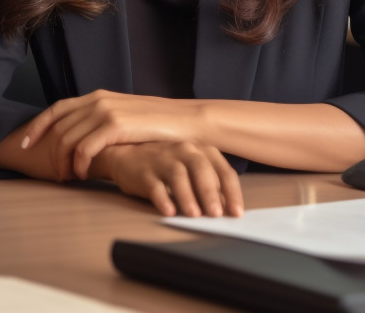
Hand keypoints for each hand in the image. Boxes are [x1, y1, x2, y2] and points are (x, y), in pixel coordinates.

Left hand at [22, 90, 203, 179]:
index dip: (38, 126)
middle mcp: (97, 100)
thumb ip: (102, 120)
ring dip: (64, 162)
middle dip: (51, 153)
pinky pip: (85, 148)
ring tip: (69, 177)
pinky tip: (84, 174)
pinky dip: (80, 163)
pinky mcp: (115, 125)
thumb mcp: (124, 116)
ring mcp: (105, 111)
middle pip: (58, 128)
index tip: (26, 143)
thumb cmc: (156, 124)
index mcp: (97, 96)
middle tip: (55, 173)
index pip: (56, 109)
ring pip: (68, 139)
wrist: (184, 121)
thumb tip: (82, 137)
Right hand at [97, 142, 242, 217]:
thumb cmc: (167, 166)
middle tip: (216, 214)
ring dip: (187, 196)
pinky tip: (169, 211)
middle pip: (201, 169)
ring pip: (178, 175)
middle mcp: (184, 150)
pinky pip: (154, 185)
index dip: (232, 192)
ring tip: (194, 215)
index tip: (237, 213)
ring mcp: (163, 159)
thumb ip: (209, 186)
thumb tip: (228, 210)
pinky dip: (162, 199)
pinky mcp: (144, 171)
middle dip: (210, 192)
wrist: (128, 157)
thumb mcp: (192, 170)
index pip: (223, 170)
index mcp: (201, 151)